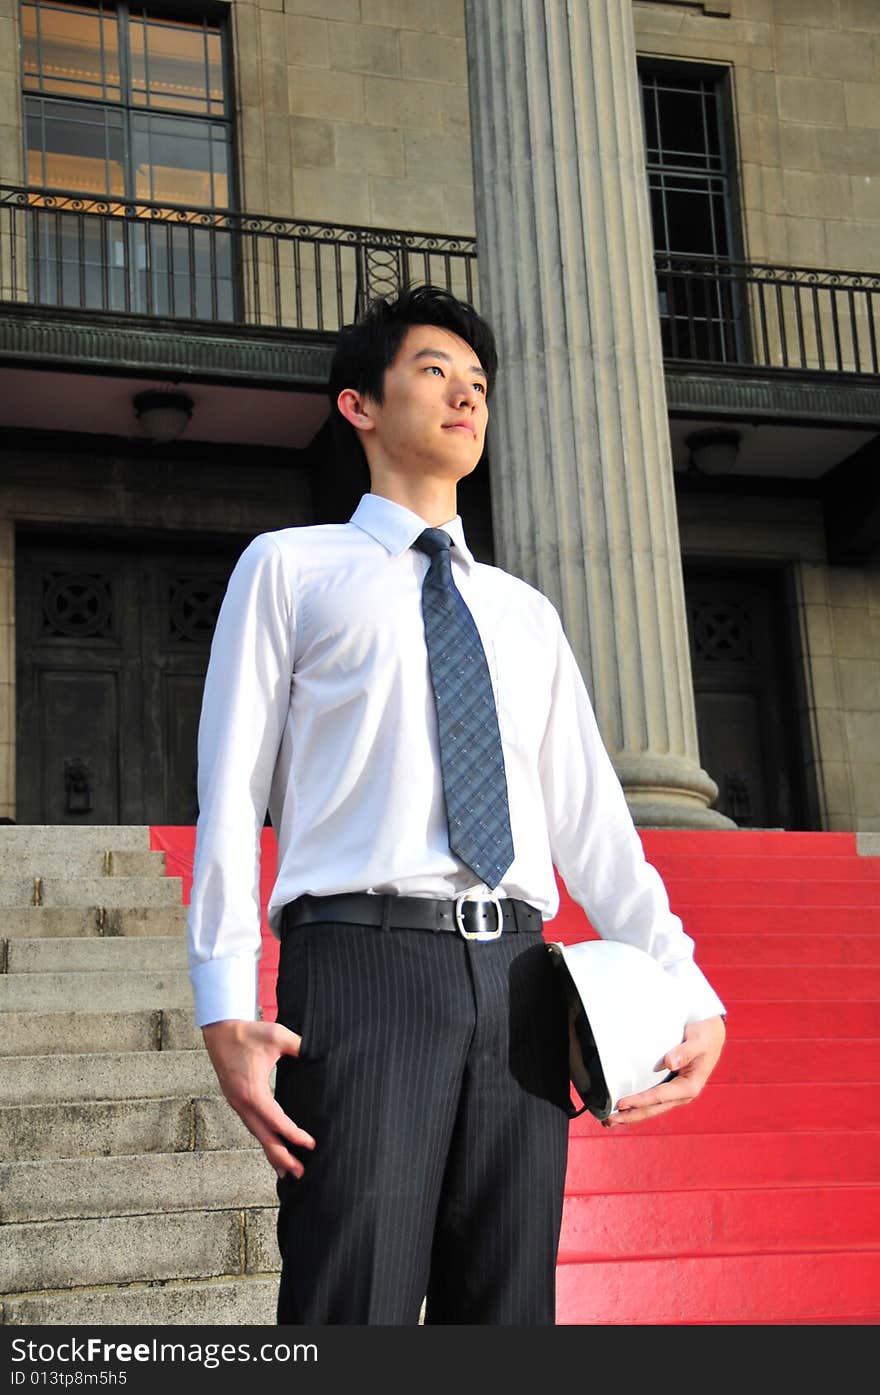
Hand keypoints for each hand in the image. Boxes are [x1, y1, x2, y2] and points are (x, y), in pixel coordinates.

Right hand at [201, 1018, 315, 1177]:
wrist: (220, 1029)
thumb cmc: (249, 1032)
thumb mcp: (277, 1035)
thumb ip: (299, 1045)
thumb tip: (320, 1053)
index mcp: (252, 1090)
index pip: (275, 1119)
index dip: (293, 1134)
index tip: (310, 1144)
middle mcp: (242, 1102)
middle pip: (263, 1136)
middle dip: (282, 1156)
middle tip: (300, 1173)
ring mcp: (237, 1103)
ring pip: (256, 1134)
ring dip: (272, 1152)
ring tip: (288, 1171)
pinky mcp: (237, 1101)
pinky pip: (252, 1126)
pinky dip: (263, 1139)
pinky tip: (272, 1148)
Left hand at [602, 1013, 725, 1128]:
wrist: (712, 1033)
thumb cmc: (705, 1036)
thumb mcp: (698, 1041)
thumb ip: (684, 1052)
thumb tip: (669, 1063)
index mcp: (689, 1086)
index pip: (659, 1097)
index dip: (639, 1101)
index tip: (621, 1104)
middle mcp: (682, 1094)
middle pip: (653, 1109)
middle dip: (631, 1116)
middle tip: (609, 1120)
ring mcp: (676, 1092)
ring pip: (651, 1108)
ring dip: (632, 1115)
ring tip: (611, 1120)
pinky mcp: (670, 1087)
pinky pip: (653, 1100)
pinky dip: (638, 1106)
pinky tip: (625, 1109)